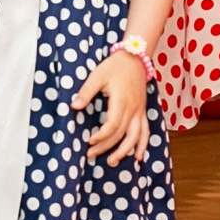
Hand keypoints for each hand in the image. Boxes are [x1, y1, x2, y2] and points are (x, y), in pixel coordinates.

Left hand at [72, 49, 151, 163]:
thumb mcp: (97, 75)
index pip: (112, 125)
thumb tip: (73, 106)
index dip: (101, 136)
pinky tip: (138, 157)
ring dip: (125, 151)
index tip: (89, 141)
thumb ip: (86, 91)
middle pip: (121, 134)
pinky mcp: (143, 111)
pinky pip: (146, 132)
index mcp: (121, 101)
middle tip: (91, 155)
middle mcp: (133, 109)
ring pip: (136, 136)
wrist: (135, 58)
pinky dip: (142, 145)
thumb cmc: (115, 66)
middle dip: (106, 147)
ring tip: (112, 161)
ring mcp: (139, 111)